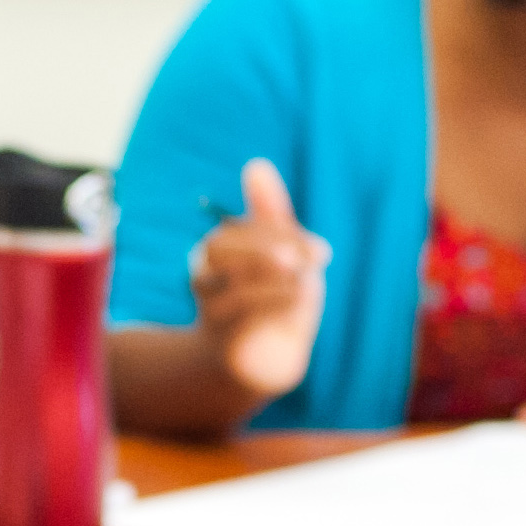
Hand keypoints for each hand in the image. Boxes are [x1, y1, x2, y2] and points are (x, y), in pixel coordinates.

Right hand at [190, 160, 331, 397]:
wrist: (267, 360)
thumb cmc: (274, 298)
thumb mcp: (281, 250)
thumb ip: (270, 211)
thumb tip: (255, 164)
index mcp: (215, 251)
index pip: (234, 231)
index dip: (279, 233)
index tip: (322, 251)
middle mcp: (203, 278)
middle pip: (220, 249)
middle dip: (269, 247)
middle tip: (311, 257)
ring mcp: (209, 310)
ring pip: (230, 283)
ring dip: (274, 277)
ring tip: (307, 280)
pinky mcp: (224, 340)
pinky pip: (241, 314)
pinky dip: (274, 301)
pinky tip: (300, 298)